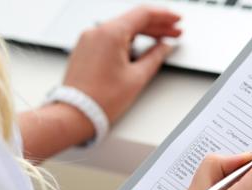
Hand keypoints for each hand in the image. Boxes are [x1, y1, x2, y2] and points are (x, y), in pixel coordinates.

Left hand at [19, 6, 180, 160]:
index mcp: (110, 33)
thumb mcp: (137, 77)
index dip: (165, 16)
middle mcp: (97, 31)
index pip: (143, 14)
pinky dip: (129, 40)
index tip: (177, 20)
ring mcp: (89, 39)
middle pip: (134, 19)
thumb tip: (164, 47)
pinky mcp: (86, 49)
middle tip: (175, 32)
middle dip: (158, 26)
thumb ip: (155, 57)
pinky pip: (112, 37)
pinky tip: (141, 47)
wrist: (74, 113)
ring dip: (144, 33)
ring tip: (162, 41)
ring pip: (123, 28)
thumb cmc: (100, 99)